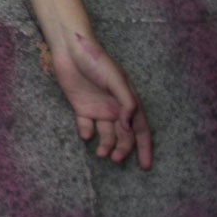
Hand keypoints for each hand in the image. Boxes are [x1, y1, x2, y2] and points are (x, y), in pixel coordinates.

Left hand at [49, 31, 152, 169]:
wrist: (70, 50)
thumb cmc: (97, 61)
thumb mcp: (117, 81)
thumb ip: (126, 104)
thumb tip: (129, 127)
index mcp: (129, 102)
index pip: (141, 130)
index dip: (144, 148)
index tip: (146, 166)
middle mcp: (115, 108)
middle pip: (123, 136)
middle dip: (122, 150)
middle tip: (115, 159)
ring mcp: (98, 108)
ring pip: (105, 134)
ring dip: (105, 145)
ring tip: (101, 154)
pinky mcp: (81, 107)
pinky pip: (85, 125)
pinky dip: (86, 132)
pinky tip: (85, 133)